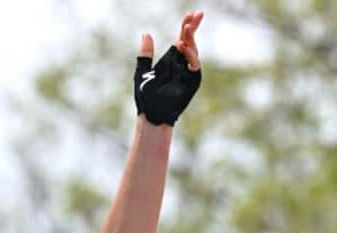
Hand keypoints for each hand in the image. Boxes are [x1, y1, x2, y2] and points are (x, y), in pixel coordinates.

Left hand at [134, 11, 203, 125]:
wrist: (151, 115)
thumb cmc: (146, 97)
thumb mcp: (141, 72)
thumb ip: (145, 54)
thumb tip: (146, 34)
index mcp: (171, 60)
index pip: (181, 39)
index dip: (186, 26)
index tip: (190, 13)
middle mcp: (182, 65)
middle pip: (190, 42)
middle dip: (193, 28)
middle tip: (195, 14)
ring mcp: (188, 73)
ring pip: (194, 51)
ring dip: (191, 39)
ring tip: (186, 28)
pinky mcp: (192, 82)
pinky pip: (195, 66)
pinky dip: (190, 55)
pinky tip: (182, 46)